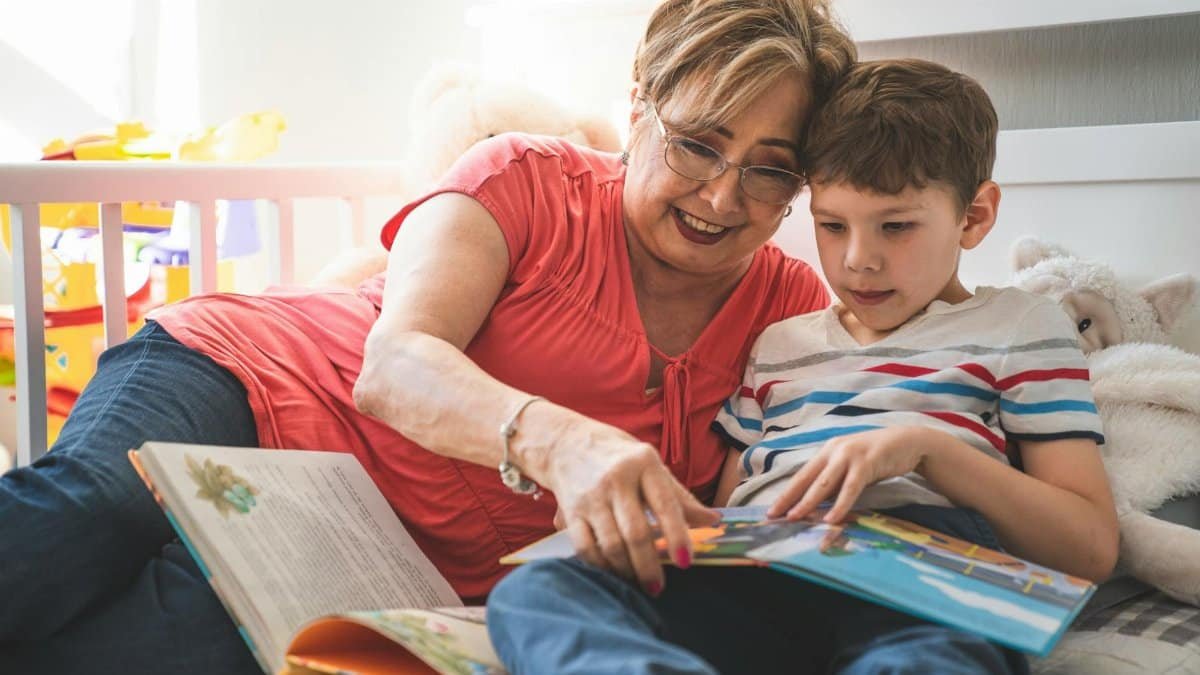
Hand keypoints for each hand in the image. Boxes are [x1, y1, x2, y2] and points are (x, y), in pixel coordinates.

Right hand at [544, 421, 719, 595]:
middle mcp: (616, 478)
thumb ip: (680, 497)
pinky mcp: (570, 511)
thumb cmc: (621, 459)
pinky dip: (600, 565)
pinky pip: (584, 546)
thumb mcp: (653, 468)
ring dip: (626, 569)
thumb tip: (713, 521)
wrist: (568, 444)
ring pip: (611, 544)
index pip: (665, 504)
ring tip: (637, 581)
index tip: (685, 562)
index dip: (677, 536)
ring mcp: (591, 496)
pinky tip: (612, 570)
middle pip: (636, 532)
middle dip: (649, 566)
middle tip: (658, 588)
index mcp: (644, 464)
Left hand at [768, 426, 934, 522]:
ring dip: (808, 502)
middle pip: (806, 478)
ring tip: (795, 518)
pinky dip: (840, 503)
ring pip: (824, 482)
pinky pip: (850, 487)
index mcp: (827, 452)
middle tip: (774, 516)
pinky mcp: (867, 461)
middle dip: (789, 498)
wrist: (907, 441)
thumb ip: (835, 482)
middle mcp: (834, 450)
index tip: (771, 511)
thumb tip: (816, 506)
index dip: (786, 494)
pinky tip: (831, 518)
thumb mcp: (850, 468)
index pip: (801, 476)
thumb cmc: (876, 458)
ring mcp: (849, 454)